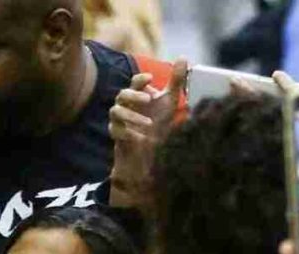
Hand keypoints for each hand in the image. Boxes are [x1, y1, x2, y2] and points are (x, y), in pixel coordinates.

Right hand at [108, 58, 187, 208]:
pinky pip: (115, 130)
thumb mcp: (170, 101)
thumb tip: (183, 57)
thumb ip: (176, 81)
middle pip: (122, 94)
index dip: (140, 79)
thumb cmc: (158, 123)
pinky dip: (128, 133)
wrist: (150, 150)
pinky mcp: (116, 134)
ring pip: (116, 111)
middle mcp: (125, 105)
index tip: (150, 78)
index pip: (135, 82)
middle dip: (134, 95)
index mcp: (138, 95)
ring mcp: (118, 119)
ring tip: (149, 123)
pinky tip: (141, 137)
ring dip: (132, 116)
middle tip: (149, 99)